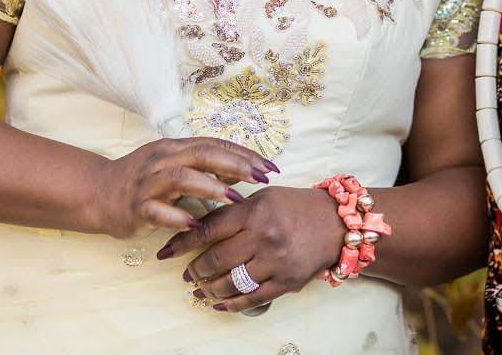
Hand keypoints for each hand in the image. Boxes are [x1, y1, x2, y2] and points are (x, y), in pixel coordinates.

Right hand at [88, 137, 276, 237]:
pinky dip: (177, 217)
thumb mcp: (174, 166)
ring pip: (180, 178)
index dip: (243, 153)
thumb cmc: (142, 180)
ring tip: (234, 198)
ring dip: (210, 187)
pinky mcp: (136, 208)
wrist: (97, 193)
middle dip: (234, 164)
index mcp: (174, 148)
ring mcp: (148, 183)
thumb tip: (241, 170)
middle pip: (201, 154)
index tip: (269, 165)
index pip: (214, 144)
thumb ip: (204, 167)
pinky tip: (196, 225)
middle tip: (260, 177)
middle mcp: (162, 161)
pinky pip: (157, 211)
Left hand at [156, 185, 345, 312]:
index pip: (208, 228)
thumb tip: (197, 228)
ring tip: (199, 290)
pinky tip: (220, 304)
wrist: (335, 222)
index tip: (166, 252)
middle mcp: (263, 236)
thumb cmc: (294, 206)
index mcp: (254, 211)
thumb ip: (233, 211)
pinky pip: (252, 298)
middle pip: (216, 259)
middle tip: (186, 275)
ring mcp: (275, 262)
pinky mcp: (286, 282)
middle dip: (195, 270)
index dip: (183, 243)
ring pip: (231, 282)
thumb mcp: (263, 198)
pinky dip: (232, 304)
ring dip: (209, 289)